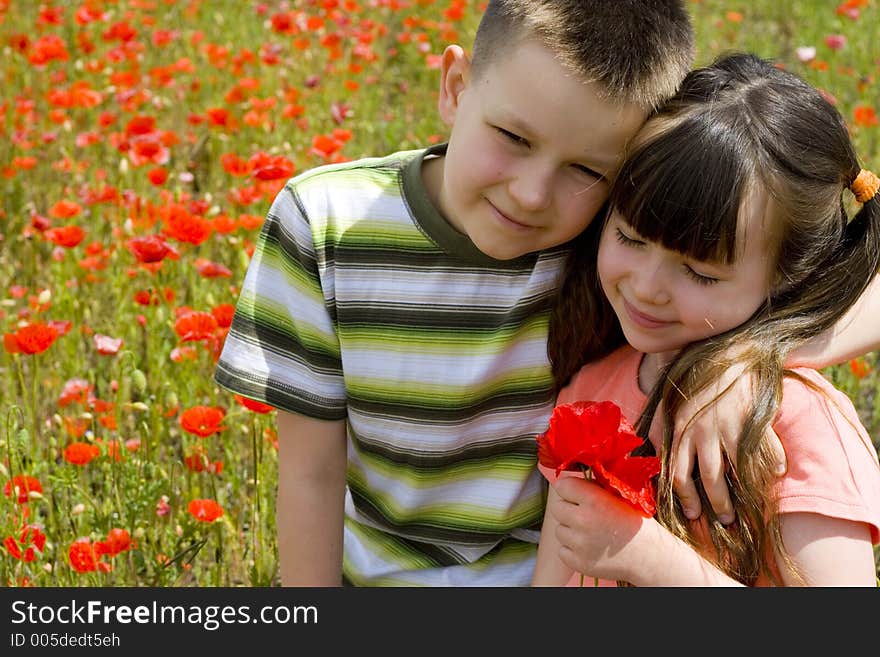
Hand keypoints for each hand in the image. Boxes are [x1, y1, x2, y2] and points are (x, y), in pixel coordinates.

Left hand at [549, 476, 653, 582]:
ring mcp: (580, 544)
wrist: (650, 555)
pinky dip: (572, 549)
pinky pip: (562, 550)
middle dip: (569, 509)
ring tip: (591, 532)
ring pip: (559, 530)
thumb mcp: (620, 495)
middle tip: (586, 514)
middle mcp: (584, 521)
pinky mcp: (579, 563)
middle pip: (557, 508)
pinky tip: (590, 546)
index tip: (577, 494)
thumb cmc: (635, 521)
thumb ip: (594, 486)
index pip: (562, 486)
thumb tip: (569, 479)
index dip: (570, 489)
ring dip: (571, 530)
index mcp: (595, 500)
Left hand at [670, 364, 786, 523]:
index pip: (677, 472)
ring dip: (737, 496)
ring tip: (743, 512)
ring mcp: (725, 426)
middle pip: (706, 477)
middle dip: (715, 504)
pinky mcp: (748, 419)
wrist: (728, 354)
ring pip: (730, 472)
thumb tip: (653, 451)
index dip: (685, 497)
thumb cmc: (701, 382)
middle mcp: (701, 431)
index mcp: (681, 429)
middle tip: (724, 521)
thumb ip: (665, 428)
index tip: (693, 513)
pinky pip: (762, 451)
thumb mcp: (675, 404)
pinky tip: (777, 475)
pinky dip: (771, 465)